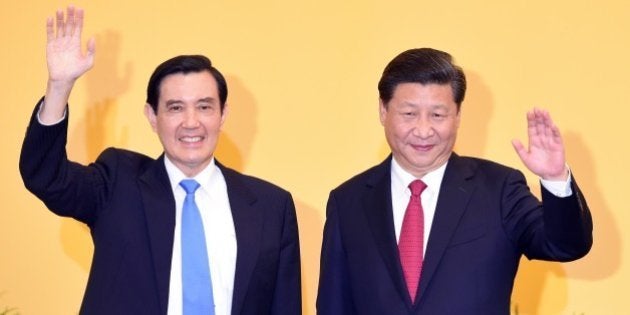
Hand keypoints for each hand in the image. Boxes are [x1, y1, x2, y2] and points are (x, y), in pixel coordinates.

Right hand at [40, 6, 94, 122]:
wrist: (64, 78)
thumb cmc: (76, 71)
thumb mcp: (88, 62)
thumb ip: (91, 50)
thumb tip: (92, 37)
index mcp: (77, 43)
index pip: (78, 27)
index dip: (79, 18)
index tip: (80, 9)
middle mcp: (68, 40)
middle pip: (69, 25)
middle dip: (70, 15)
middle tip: (71, 5)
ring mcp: (59, 42)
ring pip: (60, 27)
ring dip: (60, 19)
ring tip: (60, 10)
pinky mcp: (51, 45)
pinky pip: (50, 34)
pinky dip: (50, 26)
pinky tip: (50, 18)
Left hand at [511, 108, 568, 180]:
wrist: (549, 174)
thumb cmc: (538, 166)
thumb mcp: (526, 158)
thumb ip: (520, 149)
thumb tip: (513, 139)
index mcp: (534, 141)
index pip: (532, 128)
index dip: (531, 120)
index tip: (529, 112)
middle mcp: (542, 139)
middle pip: (540, 126)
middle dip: (538, 117)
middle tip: (537, 108)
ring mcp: (551, 141)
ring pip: (548, 128)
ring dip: (547, 120)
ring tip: (544, 112)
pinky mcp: (558, 145)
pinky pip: (557, 136)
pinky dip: (555, 131)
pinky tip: (552, 124)